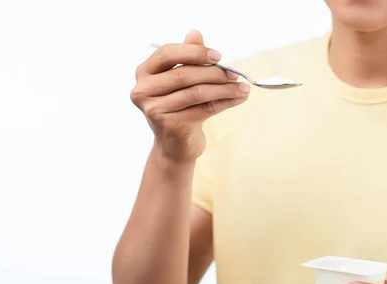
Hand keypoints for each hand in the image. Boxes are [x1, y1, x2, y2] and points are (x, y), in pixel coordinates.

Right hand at [131, 30, 250, 162]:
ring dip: (224, 89)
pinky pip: (205, 109)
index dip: (194, 53)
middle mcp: (144, 91)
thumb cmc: (178, 109)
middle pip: (184, 74)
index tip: (218, 56)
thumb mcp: (181, 82)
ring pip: (197, 92)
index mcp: (144, 73)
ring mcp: (155, 110)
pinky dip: (225, 102)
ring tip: (243, 88)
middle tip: (235, 74)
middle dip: (214, 73)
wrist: (175, 147)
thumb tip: (195, 34)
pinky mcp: (171, 126)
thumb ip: (187, 58)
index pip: (167, 54)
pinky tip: (238, 99)